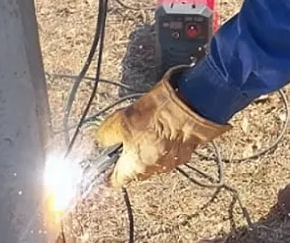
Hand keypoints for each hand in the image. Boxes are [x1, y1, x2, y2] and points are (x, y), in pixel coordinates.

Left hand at [95, 66, 230, 187]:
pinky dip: (165, 142)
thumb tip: (100, 139)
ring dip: (149, 147)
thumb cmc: (156, 117)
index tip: (105, 162)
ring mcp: (172, 162)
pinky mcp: (185, 152)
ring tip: (147, 127)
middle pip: (135, 169)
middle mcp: (154, 170)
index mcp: (135, 167)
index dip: (108, 171)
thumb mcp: (119, 122)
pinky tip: (163, 126)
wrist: (189, 109)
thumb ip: (105, 135)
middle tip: (127, 136)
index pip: (115, 180)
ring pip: (153, 159)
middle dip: (130, 154)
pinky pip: (169, 151)